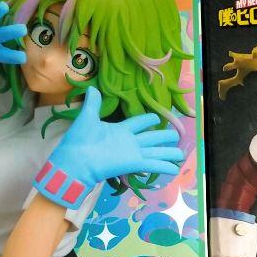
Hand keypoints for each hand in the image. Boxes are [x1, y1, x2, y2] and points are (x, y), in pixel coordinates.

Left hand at [34, 87, 182, 208]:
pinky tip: (174, 168)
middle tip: (177, 136)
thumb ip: (93, 104)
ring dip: (168, 153)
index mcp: (119, 130)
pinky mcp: (133, 164)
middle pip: (151, 138)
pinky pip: (152, 164)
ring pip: (155, 151)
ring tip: (181, 155)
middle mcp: (128, 142)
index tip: (156, 117)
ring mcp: (131, 153)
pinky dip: (163, 166)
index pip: (137, 123)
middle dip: (164, 137)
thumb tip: (91, 88)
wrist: (75, 162)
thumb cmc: (79, 141)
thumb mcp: (86, 118)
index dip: (147, 120)